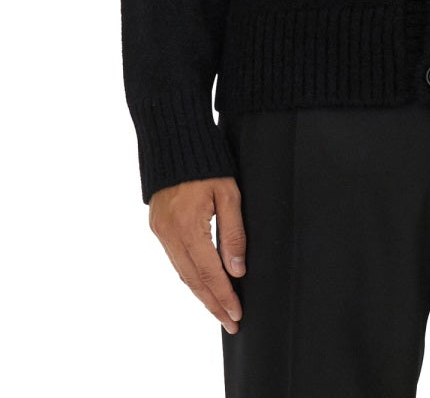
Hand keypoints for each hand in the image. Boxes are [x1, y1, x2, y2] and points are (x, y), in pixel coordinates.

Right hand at [149, 177, 246, 333]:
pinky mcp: (158, 226)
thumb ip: (233, 233)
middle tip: (231, 323)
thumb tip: (237, 270)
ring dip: (201, 293)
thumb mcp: (228, 194)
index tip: (237, 315)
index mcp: (188, 227)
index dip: (224, 296)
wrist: (174, 140)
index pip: (210, 273)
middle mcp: (170, 234)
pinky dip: (190, 275)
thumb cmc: (208, 163)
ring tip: (219, 310)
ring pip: (182, 272)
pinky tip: (202, 284)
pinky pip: (175, 259)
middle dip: (213, 304)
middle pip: (193, 280)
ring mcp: (161, 231)